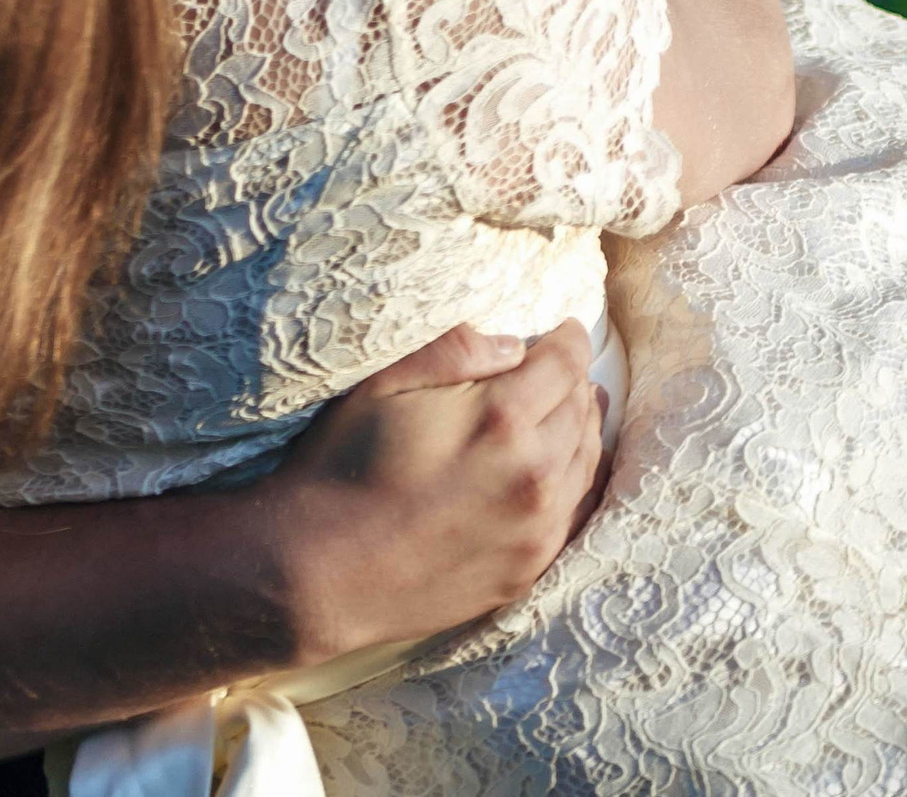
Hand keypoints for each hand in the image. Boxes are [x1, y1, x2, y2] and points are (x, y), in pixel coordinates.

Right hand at [251, 320, 605, 665]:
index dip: (568, 340)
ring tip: (573, 409)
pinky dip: (579, 479)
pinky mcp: (528, 568)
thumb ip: (454, 352)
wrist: (319, 573)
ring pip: (587, 460)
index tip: (563, 332)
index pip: (565, 365)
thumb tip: (514, 344)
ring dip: (583, 427)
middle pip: (582, 410)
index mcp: (501, 420)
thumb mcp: (384, 386)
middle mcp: (533, 474)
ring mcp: (536, 529)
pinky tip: (566, 466)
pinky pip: (578, 512)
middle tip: (561, 370)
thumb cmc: (342, 468)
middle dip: (574, 382)